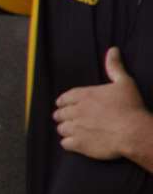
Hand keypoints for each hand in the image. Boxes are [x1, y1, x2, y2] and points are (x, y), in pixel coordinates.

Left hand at [54, 47, 152, 161]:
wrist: (134, 131)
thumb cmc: (131, 107)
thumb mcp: (124, 83)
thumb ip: (114, 67)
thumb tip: (112, 50)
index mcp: (84, 95)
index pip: (64, 98)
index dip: (64, 102)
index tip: (64, 105)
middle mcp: (76, 111)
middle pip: (60, 114)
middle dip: (63, 115)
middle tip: (68, 118)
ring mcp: (76, 128)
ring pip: (61, 128)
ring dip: (66, 129)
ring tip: (72, 130)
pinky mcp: (79, 144)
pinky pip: (65, 144)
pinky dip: (69, 143)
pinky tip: (75, 143)